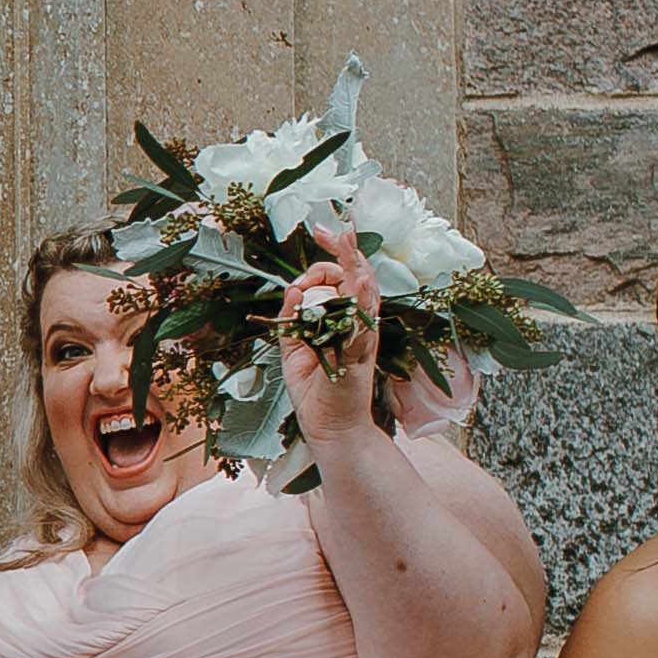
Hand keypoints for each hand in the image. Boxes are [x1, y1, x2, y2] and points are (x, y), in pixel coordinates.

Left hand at [271, 228, 387, 451]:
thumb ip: (292, 320)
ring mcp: (361, 336)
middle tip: (329, 230)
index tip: (316, 239)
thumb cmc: (316, 390)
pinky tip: (357, 283)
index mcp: (342, 319)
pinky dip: (361, 302)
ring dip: (354, 264)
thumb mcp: (294, 349)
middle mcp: (356, 323)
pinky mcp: (360, 353)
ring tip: (347, 241)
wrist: (329, 428)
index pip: (339, 278)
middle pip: (356, 275)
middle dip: (343, 249)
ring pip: (365, 292)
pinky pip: (363, 324)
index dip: (327, 258)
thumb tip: (292, 291)